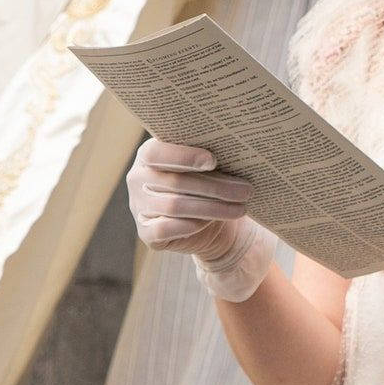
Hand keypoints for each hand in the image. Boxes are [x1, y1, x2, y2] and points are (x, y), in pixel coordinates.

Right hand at [127, 140, 250, 260]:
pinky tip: (211, 222)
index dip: (183, 156)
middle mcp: (138, 178)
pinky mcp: (145, 232)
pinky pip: (166, 229)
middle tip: (245, 190)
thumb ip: (209, 158)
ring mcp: (138, 206)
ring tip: (240, 207)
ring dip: (212, 208)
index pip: (156, 152)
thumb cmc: (208, 185)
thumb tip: (233, 152)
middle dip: (214, 187)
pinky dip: (191, 225)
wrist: (207, 224)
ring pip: (174, 206)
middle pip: (174, 182)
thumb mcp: (207, 169)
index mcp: (148, 154)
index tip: (213, 161)